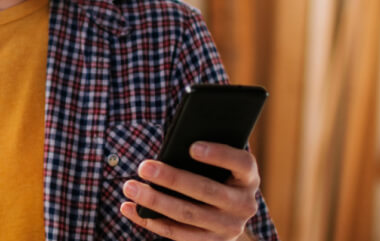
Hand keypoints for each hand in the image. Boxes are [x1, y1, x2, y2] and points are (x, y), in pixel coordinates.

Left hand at [118, 141, 260, 240]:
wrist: (228, 214)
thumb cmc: (215, 176)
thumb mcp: (219, 165)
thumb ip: (203, 158)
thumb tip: (170, 151)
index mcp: (249, 178)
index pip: (241, 163)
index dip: (219, 155)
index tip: (192, 147)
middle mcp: (244, 205)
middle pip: (206, 190)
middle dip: (172, 178)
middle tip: (144, 167)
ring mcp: (229, 228)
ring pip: (188, 214)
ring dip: (155, 201)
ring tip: (130, 187)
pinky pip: (177, 234)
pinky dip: (151, 220)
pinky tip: (131, 208)